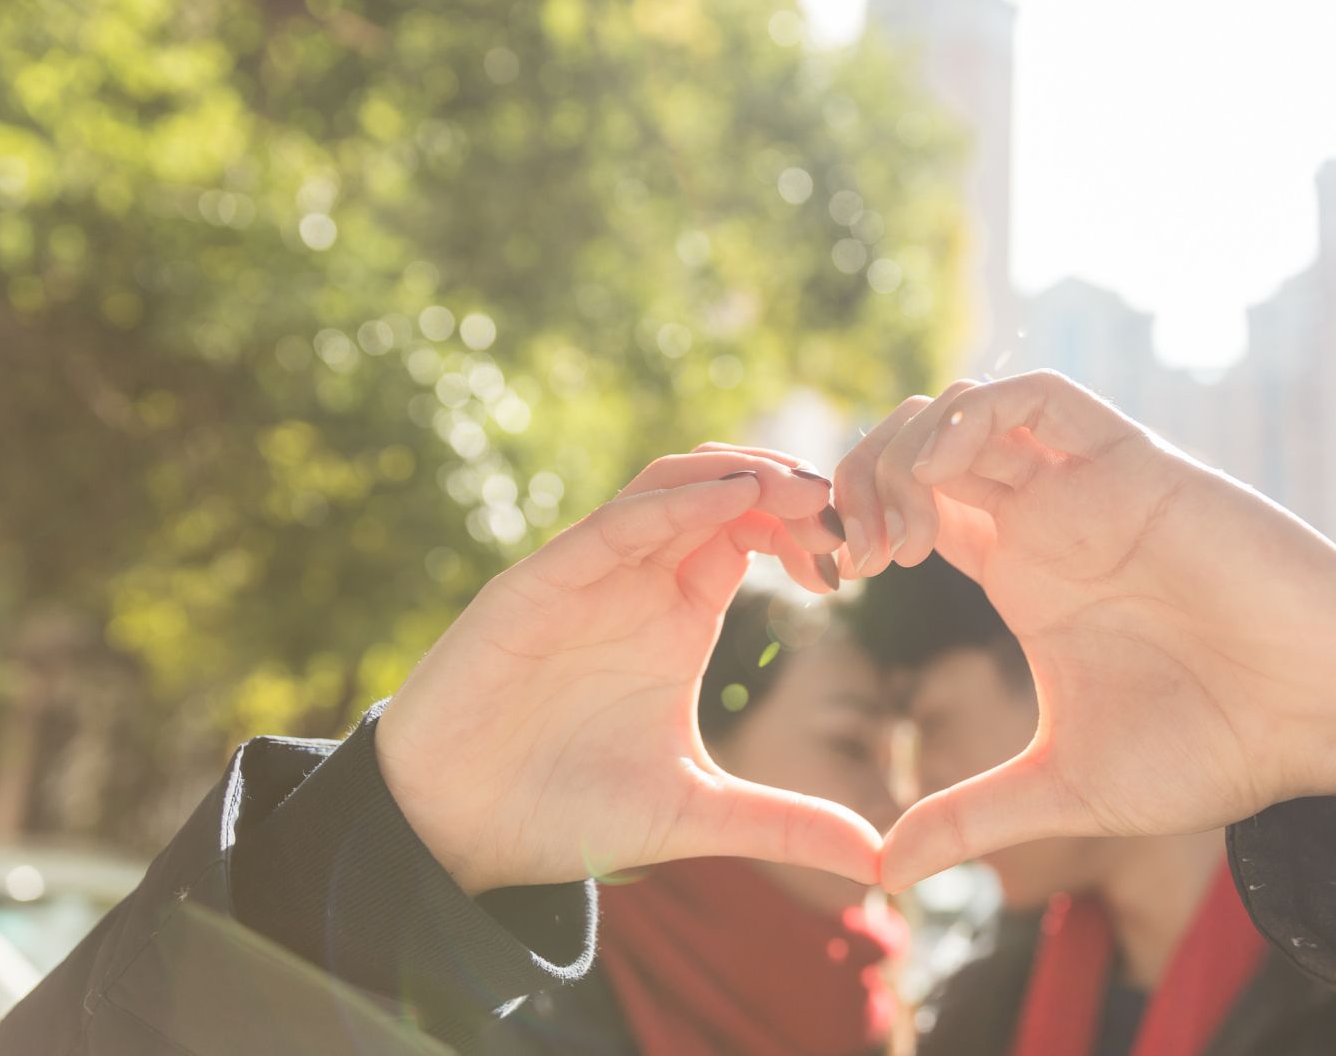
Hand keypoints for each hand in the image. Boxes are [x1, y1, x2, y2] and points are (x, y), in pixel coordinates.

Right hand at [375, 446, 872, 894]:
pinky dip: (673, 503)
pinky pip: (611, 524)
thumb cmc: (564, 812)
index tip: (862, 562)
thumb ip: (784, 825)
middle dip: (790, 485)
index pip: (755, 533)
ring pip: (670, 484)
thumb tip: (882, 863)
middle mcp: (637, 582)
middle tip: (849, 510)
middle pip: (723, 489)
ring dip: (739, 472)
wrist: (453, 834)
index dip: (811, 529)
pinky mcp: (537, 586)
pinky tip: (731, 500)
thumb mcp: (696, 815)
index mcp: (678, 615)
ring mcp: (587, 576)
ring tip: (803, 490)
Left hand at [834, 371, 1335, 890]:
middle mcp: (1045, 518)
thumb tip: (880, 874)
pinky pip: (1039, 398)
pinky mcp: (1137, 466)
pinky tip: (950, 477)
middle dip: (861, 478)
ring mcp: (1087, 487)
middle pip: (920, 446)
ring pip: (967, 409)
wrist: (1326, 723)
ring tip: (897, 532)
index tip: (827, 582)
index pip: (907, 506)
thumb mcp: (1064, 788)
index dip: (852, 523)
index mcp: (1018, 572)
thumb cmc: (1214, 748)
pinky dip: (977, 416)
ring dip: (908, 447)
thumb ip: (971, 819)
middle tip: (851, 555)